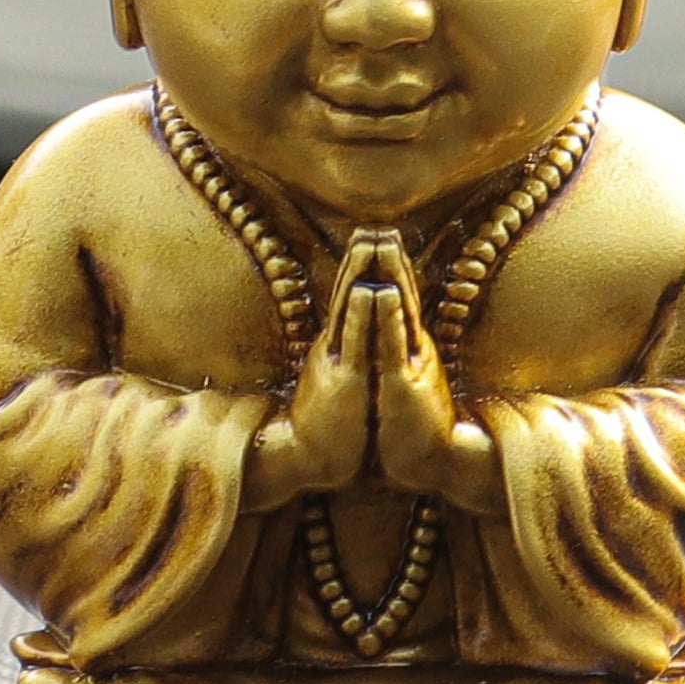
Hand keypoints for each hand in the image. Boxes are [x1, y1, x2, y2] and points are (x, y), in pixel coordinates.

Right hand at [242, 237, 381, 505]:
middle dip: (361, 258)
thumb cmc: (330, 424)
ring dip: (361, 273)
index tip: (372, 237)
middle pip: (347, 292)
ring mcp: (338, 360)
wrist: (311, 458)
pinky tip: (371, 289)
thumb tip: (352, 338)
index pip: (348, 298)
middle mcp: (334, 346)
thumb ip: (346, 357)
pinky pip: (355, 340)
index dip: (360, 267)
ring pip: (350, 308)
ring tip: (372, 242)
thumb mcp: (340, 381)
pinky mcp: (346, 380)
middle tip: (373, 225)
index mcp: (337, 346)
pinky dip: (362, 313)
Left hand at [364, 249, 502, 515]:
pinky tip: (379, 290)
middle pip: (400, 293)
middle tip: (378, 224)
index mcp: (409, 348)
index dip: (388, 267)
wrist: (433, 462)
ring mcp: (410, 362)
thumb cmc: (413, 426)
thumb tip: (392, 338)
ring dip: (389, 274)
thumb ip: (399, 357)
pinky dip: (386, 315)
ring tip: (380, 242)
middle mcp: (413, 348)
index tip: (377, 235)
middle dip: (388, 258)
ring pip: (398, 309)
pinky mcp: (403, 383)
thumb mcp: (403, 382)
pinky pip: (392, 343)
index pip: (398, 299)